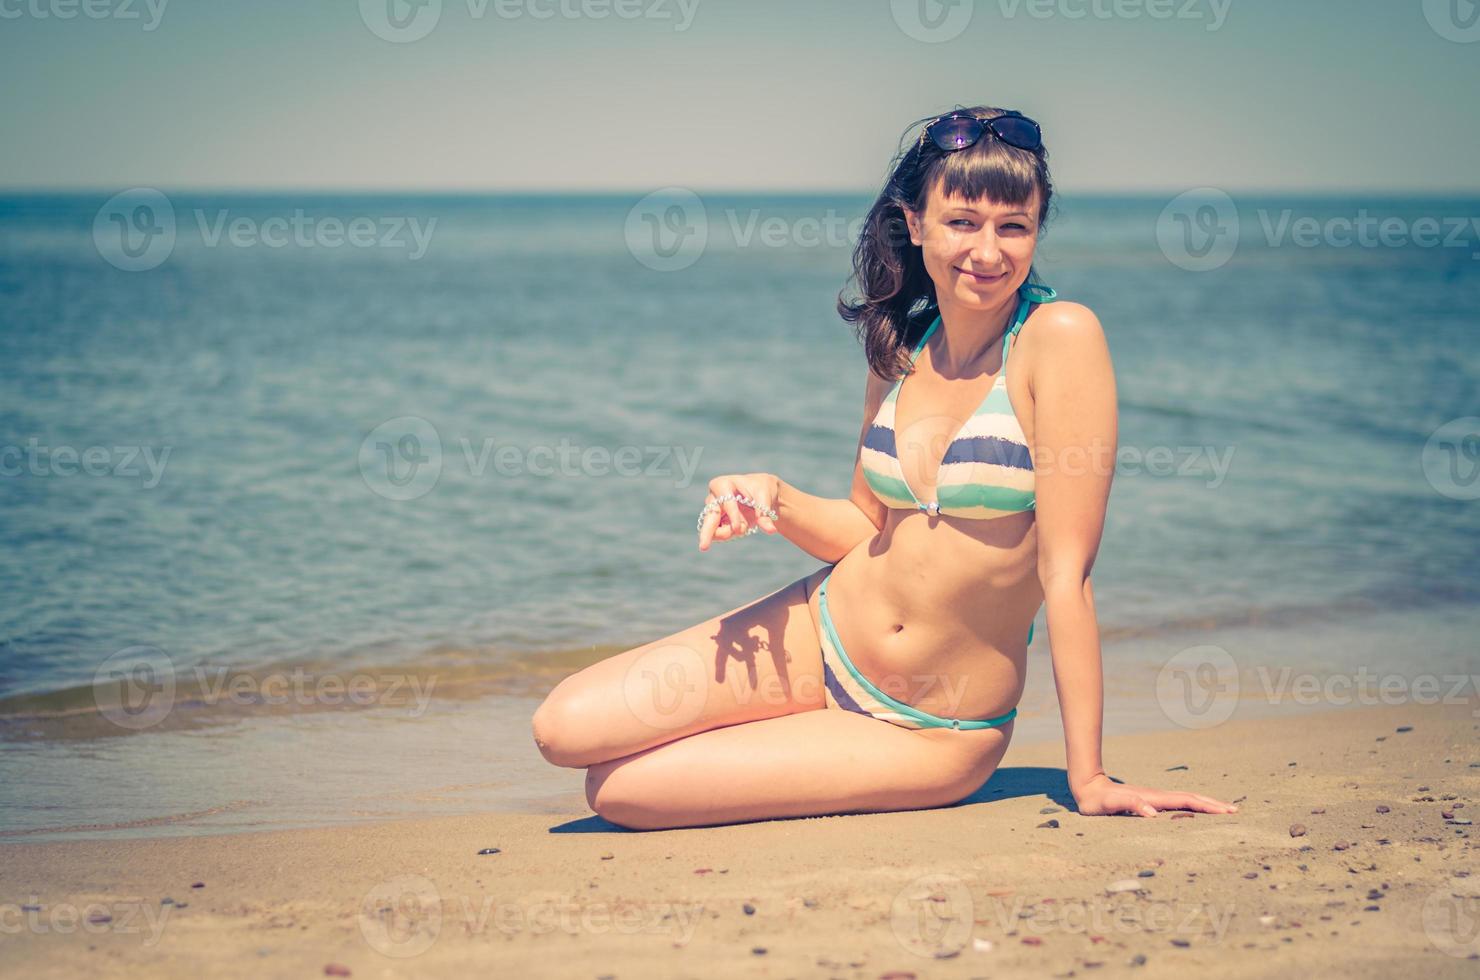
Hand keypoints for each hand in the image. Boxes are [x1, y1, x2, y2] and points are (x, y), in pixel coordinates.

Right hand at [698, 473, 780, 549]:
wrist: (760, 493)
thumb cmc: (761, 489)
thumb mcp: (765, 498)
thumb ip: (765, 514)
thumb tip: (771, 530)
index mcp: (723, 484)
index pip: (725, 502)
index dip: (732, 516)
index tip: (738, 529)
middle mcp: (714, 498)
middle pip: (709, 517)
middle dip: (707, 532)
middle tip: (704, 547)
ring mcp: (714, 511)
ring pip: (714, 530)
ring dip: (729, 533)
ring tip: (744, 526)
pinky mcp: (717, 523)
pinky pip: (719, 535)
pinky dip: (731, 535)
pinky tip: (741, 527)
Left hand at [1072, 773, 1237, 817]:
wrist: (1088, 788)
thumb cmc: (1099, 801)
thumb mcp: (1112, 805)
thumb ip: (1131, 805)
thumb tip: (1153, 813)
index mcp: (1154, 798)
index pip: (1186, 802)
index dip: (1206, 806)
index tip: (1225, 811)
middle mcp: (1158, 797)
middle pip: (1191, 798)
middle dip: (1213, 804)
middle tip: (1235, 811)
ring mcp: (1155, 798)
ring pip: (1186, 800)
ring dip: (1205, 805)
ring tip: (1223, 811)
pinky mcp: (1150, 802)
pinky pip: (1177, 805)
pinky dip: (1192, 808)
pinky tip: (1197, 813)